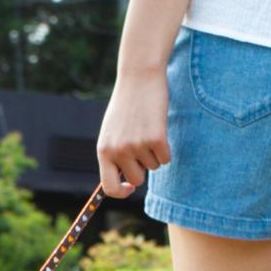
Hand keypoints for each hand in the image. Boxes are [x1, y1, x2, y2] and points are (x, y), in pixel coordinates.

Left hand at [96, 68, 170, 197]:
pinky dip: (166, 148)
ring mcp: (137, 146)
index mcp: (104, 151)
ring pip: (153, 167)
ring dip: (154, 153)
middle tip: (142, 144)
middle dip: (143, 167)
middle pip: (137, 179)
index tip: (130, 187)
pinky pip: (166, 159)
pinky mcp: (157, 139)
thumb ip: (115, 155)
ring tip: (146, 129)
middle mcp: (118, 151)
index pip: (109, 187)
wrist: (139, 78)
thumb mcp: (112, 132)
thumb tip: (127, 182)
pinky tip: (158, 128)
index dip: (121, 192)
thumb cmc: (126, 106)